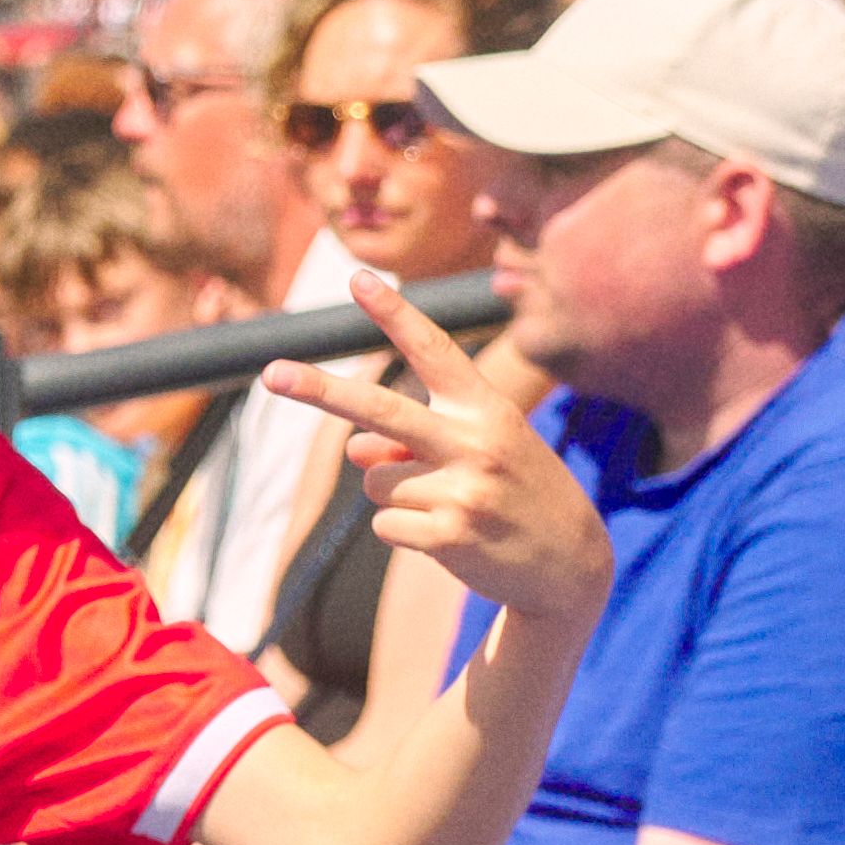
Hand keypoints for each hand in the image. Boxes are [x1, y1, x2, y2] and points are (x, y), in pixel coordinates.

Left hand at [254, 274, 607, 627]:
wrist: (573, 566)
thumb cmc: (514, 492)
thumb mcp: (477, 453)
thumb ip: (413, 440)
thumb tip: (351, 450)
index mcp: (487, 409)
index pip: (434, 352)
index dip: (395, 313)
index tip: (357, 278)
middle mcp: (476, 442)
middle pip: (379, 410)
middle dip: (320, 390)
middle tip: (271, 372)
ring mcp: (464, 490)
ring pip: (375, 479)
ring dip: (396, 495)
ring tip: (450, 506)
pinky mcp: (450, 535)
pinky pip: (383, 525)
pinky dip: (403, 533)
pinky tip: (449, 537)